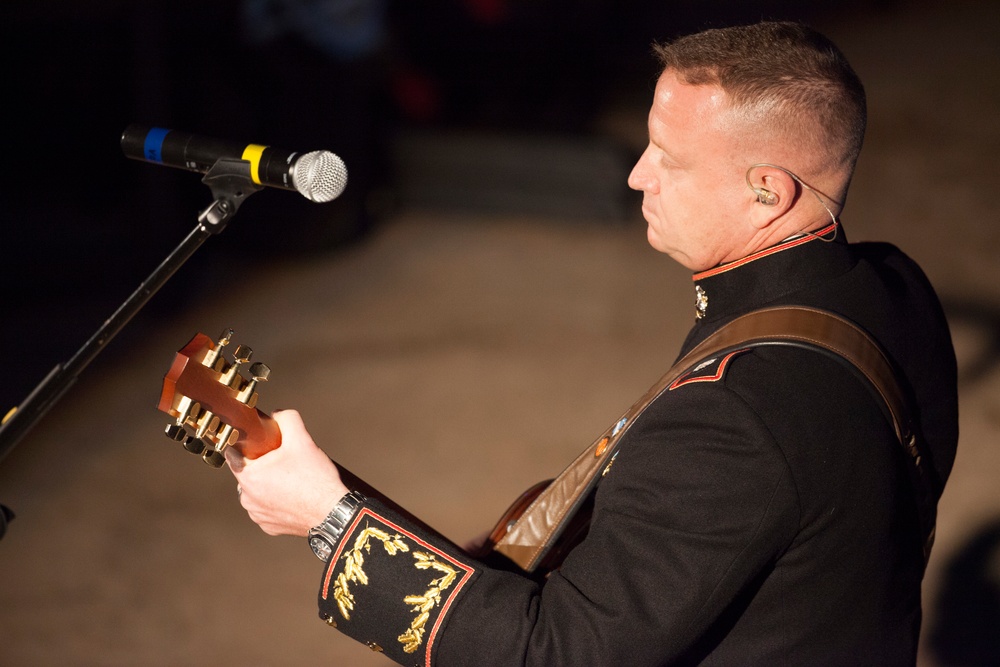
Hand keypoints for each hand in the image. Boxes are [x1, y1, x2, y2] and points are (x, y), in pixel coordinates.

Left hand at [226, 409, 348, 536]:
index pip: (233, 453)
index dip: (246, 444)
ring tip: (292, 479)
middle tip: (284, 460)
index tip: (260, 443)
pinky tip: (293, 496)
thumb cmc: (315, 479)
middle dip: (262, 465)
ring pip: (257, 492)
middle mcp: (247, 498)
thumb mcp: (302, 439)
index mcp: (249, 476)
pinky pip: (267, 509)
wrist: (333, 514)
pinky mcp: (268, 527)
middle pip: (248, 473)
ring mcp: (257, 515)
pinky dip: (277, 502)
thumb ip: (287, 419)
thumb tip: (278, 414)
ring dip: (269, 484)